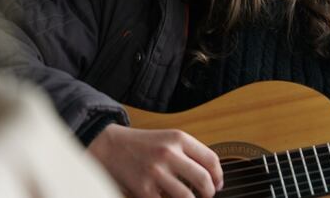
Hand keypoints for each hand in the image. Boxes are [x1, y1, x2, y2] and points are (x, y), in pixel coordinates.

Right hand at [88, 124, 222, 197]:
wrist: (111, 146)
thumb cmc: (144, 144)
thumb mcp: (169, 139)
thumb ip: (190, 153)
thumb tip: (212, 177)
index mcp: (178, 138)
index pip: (211, 159)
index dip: (218, 175)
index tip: (218, 184)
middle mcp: (169, 153)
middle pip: (203, 179)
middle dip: (210, 192)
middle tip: (208, 195)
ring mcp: (155, 172)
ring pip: (187, 197)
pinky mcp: (143, 188)